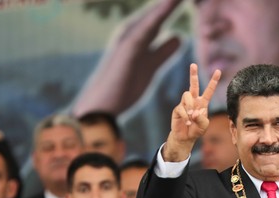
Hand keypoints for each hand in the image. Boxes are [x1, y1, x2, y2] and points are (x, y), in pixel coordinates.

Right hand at [72, 0, 181, 115]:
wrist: (101, 106)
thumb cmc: (123, 86)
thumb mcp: (151, 66)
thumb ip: (163, 51)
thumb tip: (178, 36)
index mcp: (140, 34)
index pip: (163, 13)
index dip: (177, 3)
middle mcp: (133, 30)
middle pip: (160, 8)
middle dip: (173, 1)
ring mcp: (128, 38)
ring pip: (155, 13)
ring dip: (169, 3)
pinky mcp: (127, 50)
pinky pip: (146, 29)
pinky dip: (159, 15)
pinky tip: (171, 4)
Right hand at [163, 63, 220, 160]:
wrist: (185, 137)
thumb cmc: (196, 130)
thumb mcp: (204, 126)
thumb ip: (202, 119)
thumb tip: (194, 112)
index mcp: (203, 103)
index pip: (209, 90)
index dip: (213, 81)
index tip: (218, 71)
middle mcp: (193, 101)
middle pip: (193, 85)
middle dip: (193, 74)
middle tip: (193, 65)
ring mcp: (184, 104)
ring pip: (187, 96)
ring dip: (190, 106)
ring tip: (191, 116)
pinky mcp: (177, 109)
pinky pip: (181, 108)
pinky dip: (185, 116)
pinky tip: (187, 122)